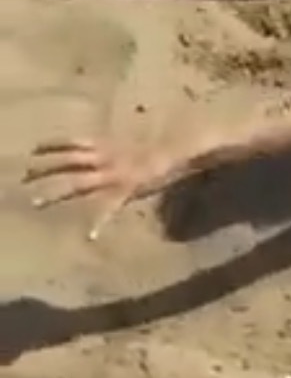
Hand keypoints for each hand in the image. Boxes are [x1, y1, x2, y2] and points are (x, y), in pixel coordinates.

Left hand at [24, 137, 166, 241]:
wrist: (179, 152)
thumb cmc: (161, 150)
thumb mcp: (135, 148)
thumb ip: (117, 152)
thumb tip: (104, 157)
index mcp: (109, 145)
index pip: (75, 141)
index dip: (55, 143)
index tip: (36, 147)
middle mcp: (106, 157)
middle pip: (68, 160)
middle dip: (45, 167)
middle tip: (25, 175)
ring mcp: (113, 174)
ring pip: (77, 182)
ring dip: (56, 191)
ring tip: (36, 201)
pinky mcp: (125, 190)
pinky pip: (108, 208)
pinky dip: (99, 223)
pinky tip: (90, 236)